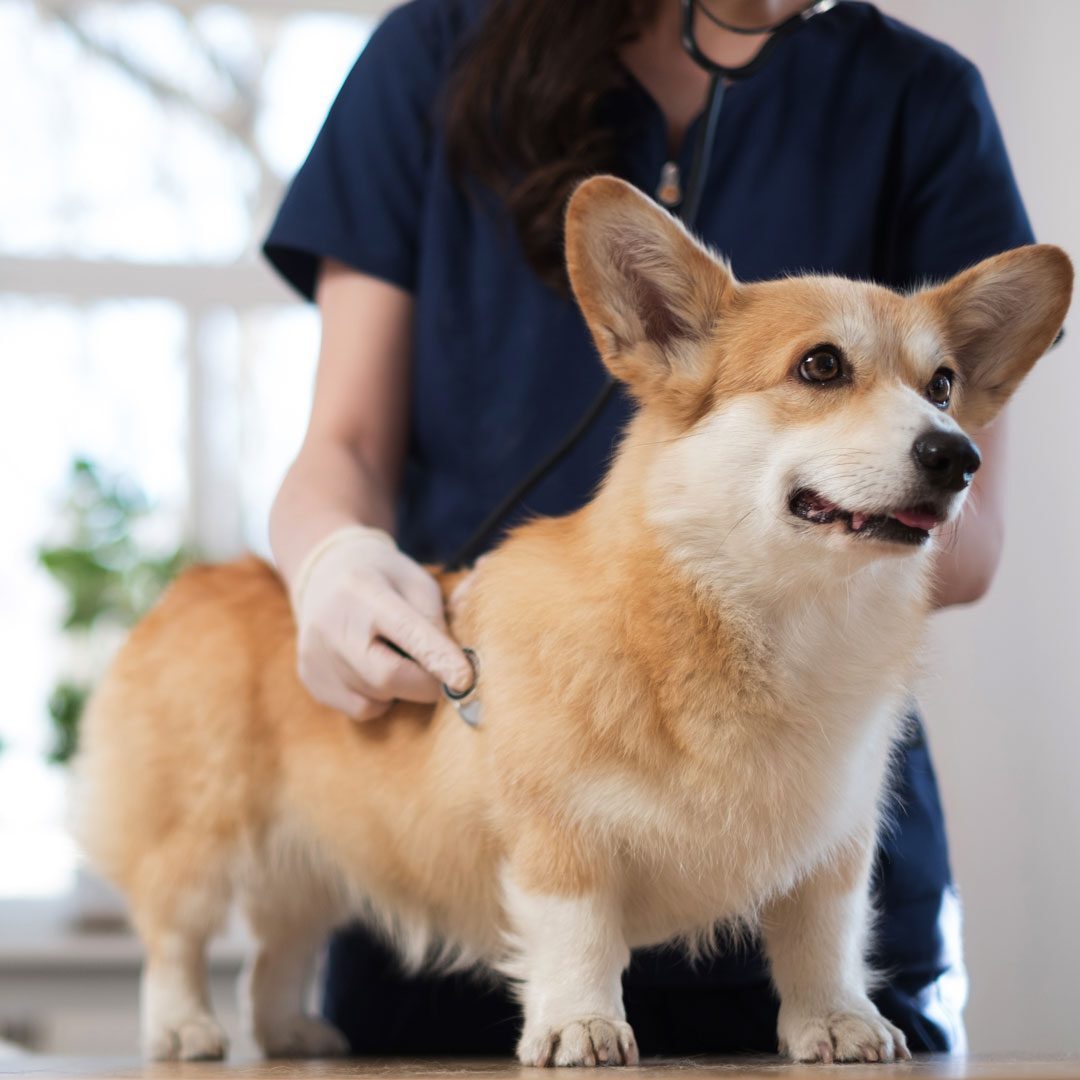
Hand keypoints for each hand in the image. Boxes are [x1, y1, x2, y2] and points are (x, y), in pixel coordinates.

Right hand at [289, 525, 473, 719]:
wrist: (326, 575)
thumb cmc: (384, 578)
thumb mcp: (417, 583)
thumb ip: (435, 622)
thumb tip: (455, 670)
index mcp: (364, 590)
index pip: (406, 631)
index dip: (438, 658)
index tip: (465, 679)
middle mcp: (332, 624)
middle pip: (387, 676)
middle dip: (426, 684)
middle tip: (444, 678)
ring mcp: (316, 654)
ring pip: (375, 698)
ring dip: (401, 689)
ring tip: (396, 657)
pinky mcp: (310, 678)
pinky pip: (360, 709)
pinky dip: (379, 698)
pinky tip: (373, 668)